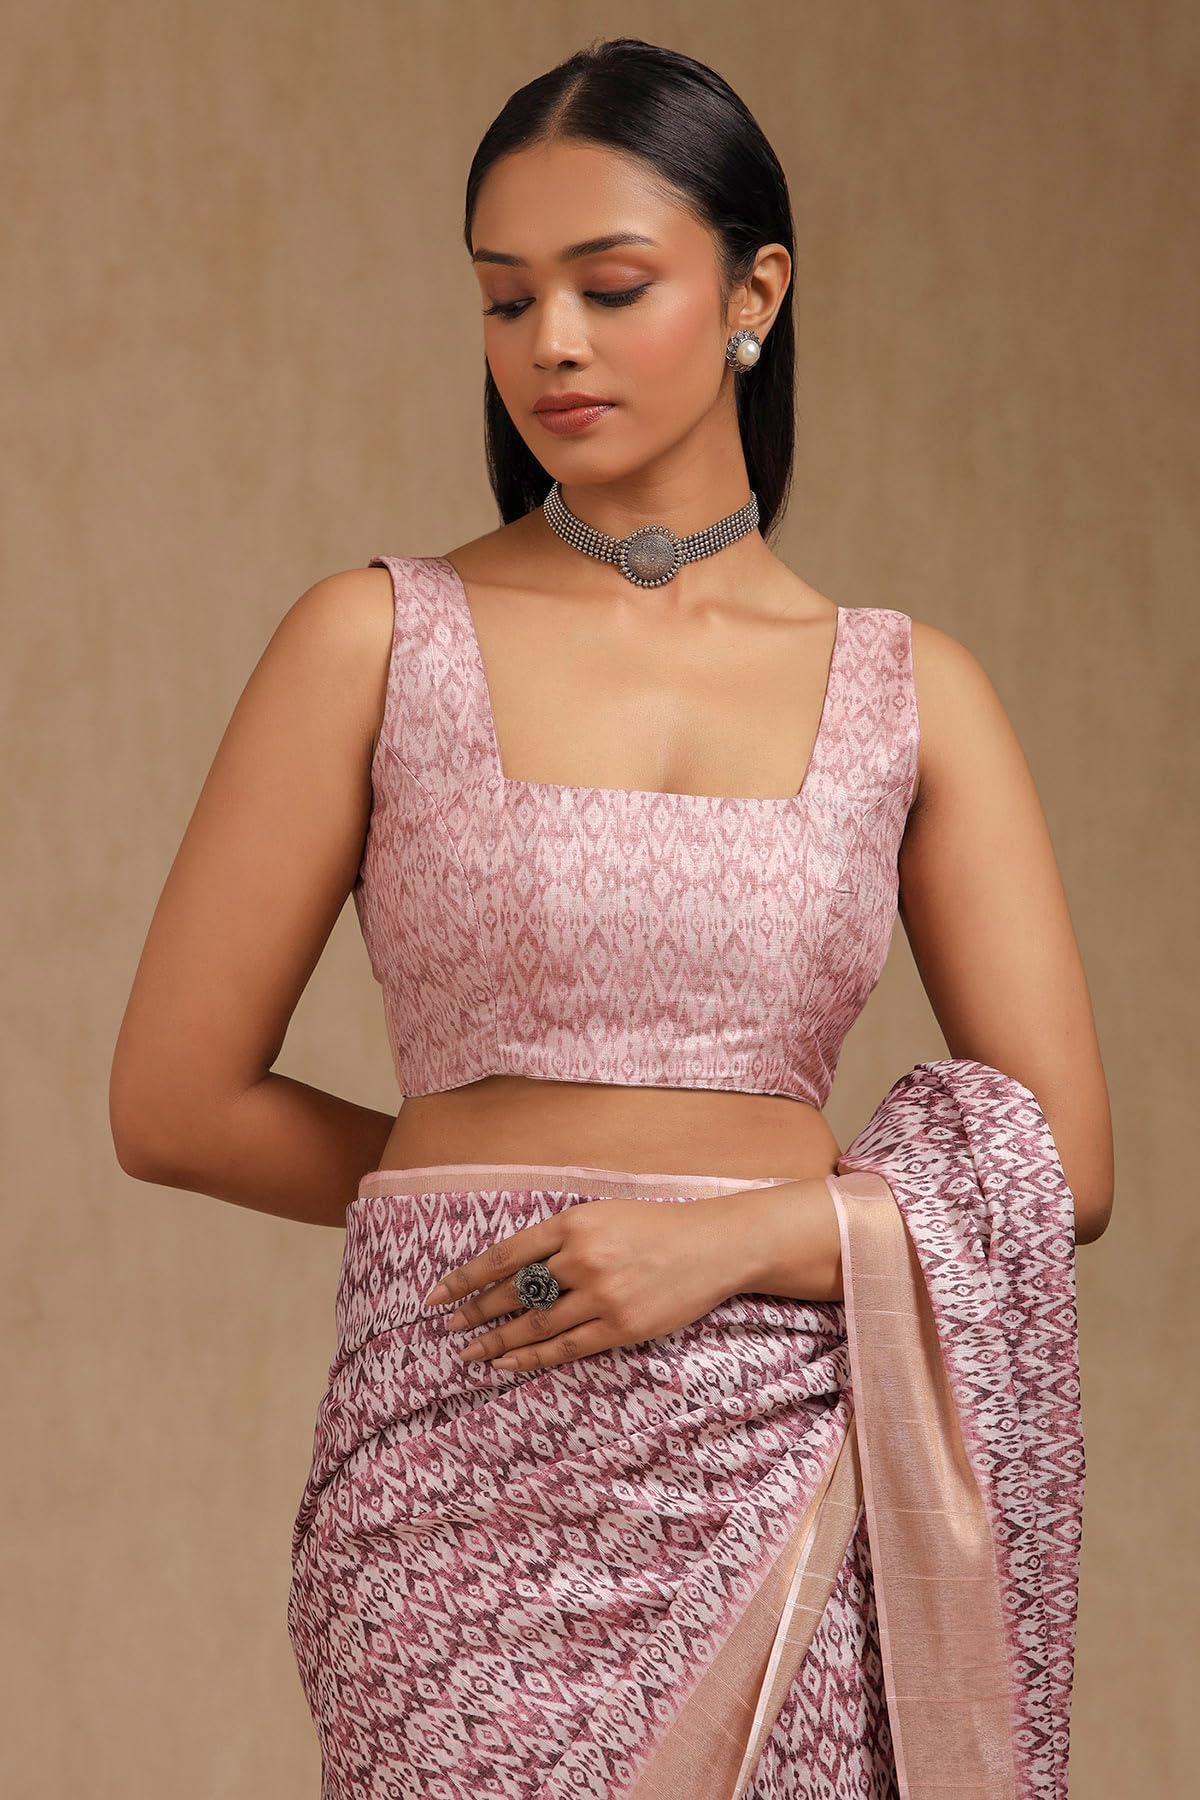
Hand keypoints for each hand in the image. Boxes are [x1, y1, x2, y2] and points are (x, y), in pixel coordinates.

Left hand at [421, 1194, 743, 1373]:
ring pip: (534, 1324)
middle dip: (475, 1311)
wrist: (713, 1246)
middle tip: (447, 1326)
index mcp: (573, 1223)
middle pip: (514, 1292)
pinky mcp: (620, 1326)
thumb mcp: (602, 1215)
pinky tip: (506, 1363)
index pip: (505, 1255)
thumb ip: (560, 1237)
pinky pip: (565, 1348)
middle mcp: (583, 1258)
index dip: (466, 1277)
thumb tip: (511, 1268)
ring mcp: (602, 1295)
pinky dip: (531, 1357)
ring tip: (468, 1351)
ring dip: (496, 1339)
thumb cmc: (654, 1227)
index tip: (437, 1294)